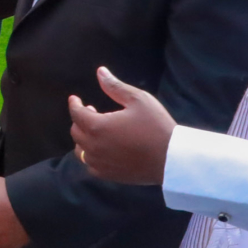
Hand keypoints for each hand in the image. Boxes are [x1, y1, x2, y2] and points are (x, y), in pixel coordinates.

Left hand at [68, 66, 175, 184]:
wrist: (172, 159)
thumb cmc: (156, 126)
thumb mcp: (138, 100)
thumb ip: (115, 86)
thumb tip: (100, 72)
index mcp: (97, 126)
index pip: (76, 113)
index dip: (74, 104)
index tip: (75, 99)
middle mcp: (93, 146)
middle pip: (76, 132)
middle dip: (80, 119)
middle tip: (92, 111)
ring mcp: (100, 163)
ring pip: (80, 150)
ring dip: (83, 138)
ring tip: (95, 130)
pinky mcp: (109, 175)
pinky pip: (91, 166)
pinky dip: (90, 156)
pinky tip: (101, 150)